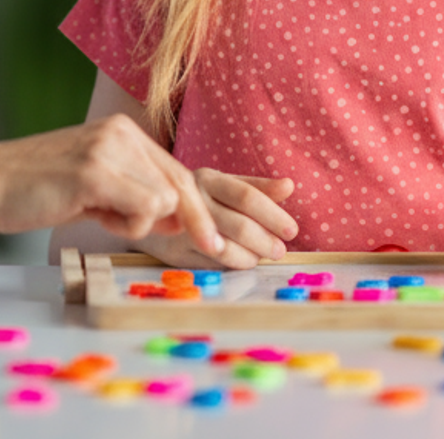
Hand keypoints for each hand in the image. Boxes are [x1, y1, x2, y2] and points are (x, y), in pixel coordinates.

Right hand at [0, 114, 224, 258]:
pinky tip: (92, 215)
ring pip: (164, 200)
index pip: (176, 172)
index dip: (198, 209)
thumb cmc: (36, 189)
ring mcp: (107, 148)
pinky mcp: (93, 171)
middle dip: (198, 222)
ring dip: (138, 224)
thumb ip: (134, 194)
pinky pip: (143, 209)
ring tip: (99, 216)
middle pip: (181, 184)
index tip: (214, 239)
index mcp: (122, 132)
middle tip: (212, 250)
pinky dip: (126, 226)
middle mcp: (120, 132)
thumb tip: (180, 218)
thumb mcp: (94, 186)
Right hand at [133, 169, 297, 269]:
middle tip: (279, 250)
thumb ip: (258, 187)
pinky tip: (241, 260)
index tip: (291, 230)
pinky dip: (234, 265)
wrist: (152, 214)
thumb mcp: (225, 185)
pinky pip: (213, 264)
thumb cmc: (201, 198)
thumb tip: (289, 186)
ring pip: (227, 249)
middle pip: (239, 226)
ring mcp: (181, 229)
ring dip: (252, 257)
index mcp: (209, 178)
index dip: (273, 215)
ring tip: (261, 256)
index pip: (247, 197)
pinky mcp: (175, 253)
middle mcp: (193, 201)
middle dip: (266, 242)